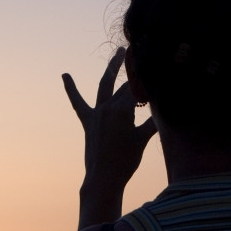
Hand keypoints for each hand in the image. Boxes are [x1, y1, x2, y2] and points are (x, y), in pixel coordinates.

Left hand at [62, 48, 156, 227]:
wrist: (104, 179)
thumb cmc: (126, 162)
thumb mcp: (142, 139)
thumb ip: (153, 121)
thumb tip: (165, 107)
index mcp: (123, 110)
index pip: (139, 89)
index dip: (150, 79)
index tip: (160, 67)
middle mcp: (108, 107)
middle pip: (125, 85)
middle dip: (137, 72)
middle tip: (146, 55)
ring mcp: (97, 114)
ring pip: (105, 85)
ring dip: (112, 67)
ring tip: (120, 52)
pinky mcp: (88, 122)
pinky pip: (78, 103)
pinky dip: (71, 89)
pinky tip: (64, 75)